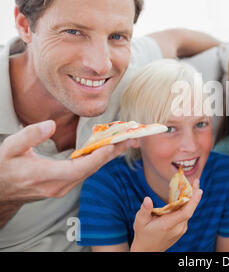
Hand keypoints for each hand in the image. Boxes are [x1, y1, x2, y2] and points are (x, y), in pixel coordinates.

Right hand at [0, 120, 137, 201]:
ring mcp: (62, 187)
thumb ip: (29, 136)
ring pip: (91, 171)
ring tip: (127, 141)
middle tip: (132, 139)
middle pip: (92, 169)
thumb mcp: (10, 149)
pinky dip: (99, 159)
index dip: (98, 157)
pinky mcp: (64, 185)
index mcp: (45, 176)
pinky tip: (109, 148)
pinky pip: (86, 171)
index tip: (114, 145)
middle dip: (113, 153)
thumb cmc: (4, 167)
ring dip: (109, 156)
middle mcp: (58, 186)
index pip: (79, 168)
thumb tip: (49, 125)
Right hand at [130, 179, 202, 251]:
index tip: (199, 190)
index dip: (194, 201)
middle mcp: (178, 227)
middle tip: (196, 181)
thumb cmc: (142, 234)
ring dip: (190, 199)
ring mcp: (181, 229)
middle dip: (194, 194)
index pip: (186, 212)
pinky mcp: (181, 229)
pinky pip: (186, 214)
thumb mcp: (139, 222)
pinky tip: (184, 196)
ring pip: (188, 211)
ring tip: (191, 185)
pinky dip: (186, 205)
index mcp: (168, 224)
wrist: (148, 250)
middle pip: (190, 209)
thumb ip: (144, 210)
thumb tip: (147, 199)